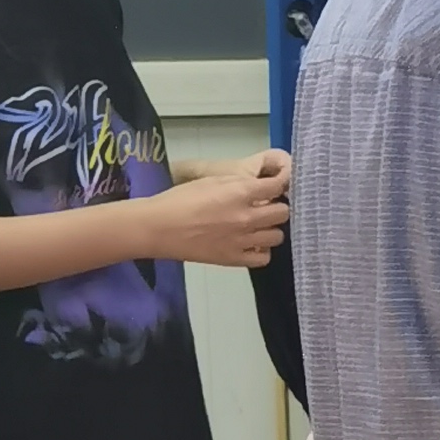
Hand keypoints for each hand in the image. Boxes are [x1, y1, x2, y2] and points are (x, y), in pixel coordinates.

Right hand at [158, 151, 290, 269]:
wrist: (157, 228)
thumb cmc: (180, 199)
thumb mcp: (211, 180)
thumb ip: (239, 183)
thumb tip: (261, 185)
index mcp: (240, 193)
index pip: (277, 187)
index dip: (278, 185)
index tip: (274, 187)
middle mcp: (247, 217)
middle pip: (282, 213)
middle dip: (277, 208)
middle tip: (266, 207)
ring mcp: (242, 240)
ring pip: (277, 236)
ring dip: (270, 229)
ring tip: (258, 227)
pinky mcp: (234, 259)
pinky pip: (263, 258)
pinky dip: (261, 251)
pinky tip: (252, 244)